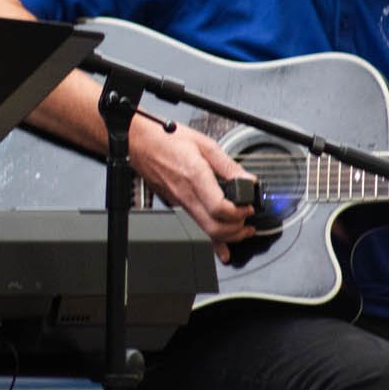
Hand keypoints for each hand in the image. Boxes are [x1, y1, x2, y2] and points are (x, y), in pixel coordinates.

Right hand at [129, 119, 254, 262]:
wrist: (139, 144)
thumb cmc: (166, 140)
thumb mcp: (204, 144)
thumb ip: (228, 165)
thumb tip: (247, 179)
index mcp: (195, 176)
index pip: (219, 207)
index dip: (239, 212)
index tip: (249, 206)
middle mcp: (187, 194)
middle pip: (214, 227)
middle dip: (236, 230)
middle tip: (248, 221)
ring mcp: (181, 203)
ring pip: (205, 232)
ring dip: (228, 236)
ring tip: (242, 230)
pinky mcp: (178, 205)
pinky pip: (196, 226)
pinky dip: (212, 241)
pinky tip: (221, 249)